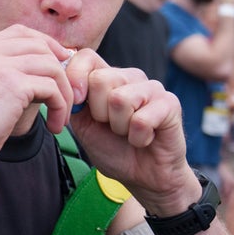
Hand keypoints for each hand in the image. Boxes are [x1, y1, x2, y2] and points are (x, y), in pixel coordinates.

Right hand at [0, 25, 73, 183]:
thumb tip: (37, 80)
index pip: (20, 32)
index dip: (46, 46)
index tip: (58, 68)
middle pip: (41, 45)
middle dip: (61, 69)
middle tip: (66, 97)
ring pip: (52, 66)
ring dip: (64, 93)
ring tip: (60, 118)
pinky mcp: (12, 85)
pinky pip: (52, 87)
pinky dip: (60, 107)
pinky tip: (53, 126)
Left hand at [63, 51, 196, 214]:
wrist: (143, 177)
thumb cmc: (113, 149)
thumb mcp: (83, 125)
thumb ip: (72, 101)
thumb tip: (63, 80)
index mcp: (108, 78)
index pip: (86, 57)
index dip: (75, 78)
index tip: (77, 104)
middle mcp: (130, 77)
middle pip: (100, 80)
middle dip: (99, 113)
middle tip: (112, 127)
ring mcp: (152, 88)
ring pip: (120, 99)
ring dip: (119, 127)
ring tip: (128, 133)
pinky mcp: (170, 103)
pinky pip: (141, 119)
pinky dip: (137, 138)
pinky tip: (145, 139)